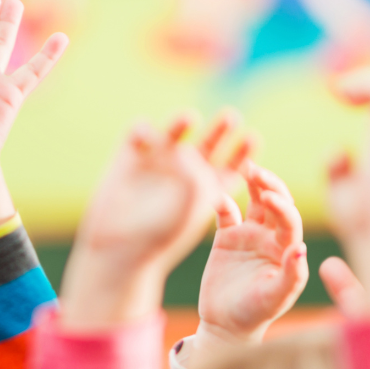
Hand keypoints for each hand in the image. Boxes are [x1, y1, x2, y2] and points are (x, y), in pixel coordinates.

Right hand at [59, 112, 250, 328]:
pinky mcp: (128, 159)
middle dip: (221, 130)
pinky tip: (146, 136)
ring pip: (175, 133)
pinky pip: (138, 134)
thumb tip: (181, 150)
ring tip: (189, 119)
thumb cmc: (160, 233)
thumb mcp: (192, 201)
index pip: (233, 166)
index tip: (252, 141)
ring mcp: (156, 165)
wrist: (117, 250)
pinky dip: (142, 130)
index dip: (244, 152)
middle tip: (231, 118)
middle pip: (210, 144)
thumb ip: (196, 170)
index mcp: (207, 191)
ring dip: (182, 122)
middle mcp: (184, 175)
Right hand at [196, 161, 307, 347]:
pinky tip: (215, 196)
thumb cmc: (256, 314)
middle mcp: (271, 236)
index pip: (289, 219)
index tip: (268, 198)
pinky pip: (225, 214)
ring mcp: (249, 235)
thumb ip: (291, 274)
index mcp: (287, 248)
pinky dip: (220, 202)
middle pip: (275, 202)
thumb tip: (301, 248)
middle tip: (256, 171)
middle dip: (268, 184)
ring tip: (245, 167)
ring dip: (251, 183)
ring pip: (254, 201)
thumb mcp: (276, 297)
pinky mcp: (226, 238)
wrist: (226, 325)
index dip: (281, 207)